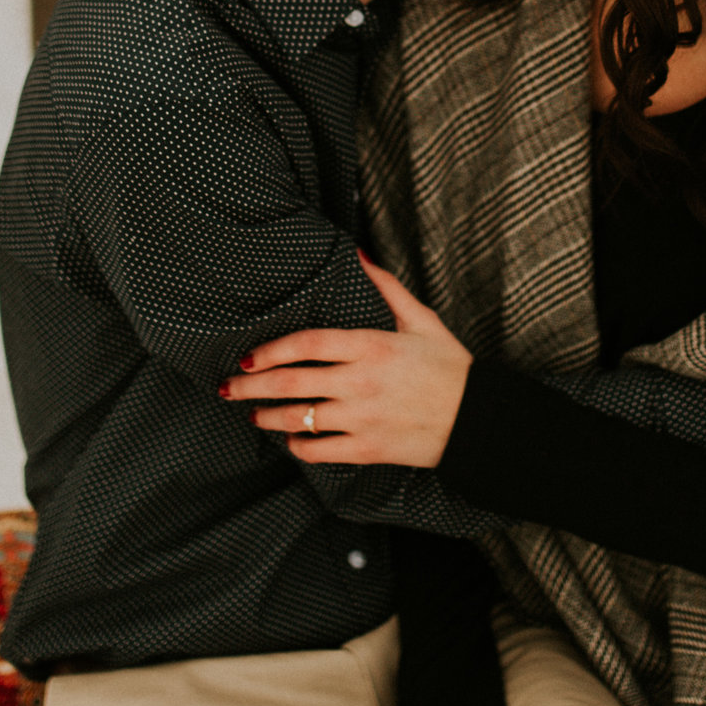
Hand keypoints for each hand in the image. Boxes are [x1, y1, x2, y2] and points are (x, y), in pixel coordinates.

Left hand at [220, 254, 473, 467]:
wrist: (477, 420)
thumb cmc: (449, 367)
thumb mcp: (422, 320)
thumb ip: (386, 287)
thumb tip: (357, 253)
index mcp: (372, 347)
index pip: (307, 344)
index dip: (271, 350)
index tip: (249, 356)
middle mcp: (361, 383)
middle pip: (292, 383)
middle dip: (251, 386)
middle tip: (227, 386)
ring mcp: (363, 419)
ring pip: (299, 419)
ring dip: (268, 416)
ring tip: (254, 413)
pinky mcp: (368, 449)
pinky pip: (319, 451)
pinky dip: (298, 446)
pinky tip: (292, 439)